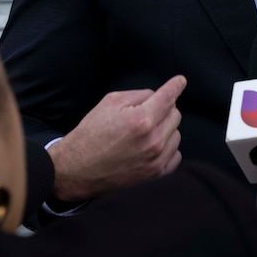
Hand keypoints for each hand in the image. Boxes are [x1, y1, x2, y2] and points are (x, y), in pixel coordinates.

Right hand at [49, 75, 184, 202]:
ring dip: (165, 130)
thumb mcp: (109, 103)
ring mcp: (156, 160)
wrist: (76, 170)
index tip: (181, 81)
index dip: (176, 85)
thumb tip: (158, 95)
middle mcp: (153, 141)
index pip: (168, 97)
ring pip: (176, 134)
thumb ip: (138, 95)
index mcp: (141, 120)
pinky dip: (167, 148)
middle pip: (175, 114)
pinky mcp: (156, 174)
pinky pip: (176, 155)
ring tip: (143, 134)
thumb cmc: (90, 134)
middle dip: (163, 110)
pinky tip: (151, 147)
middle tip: (144, 114)